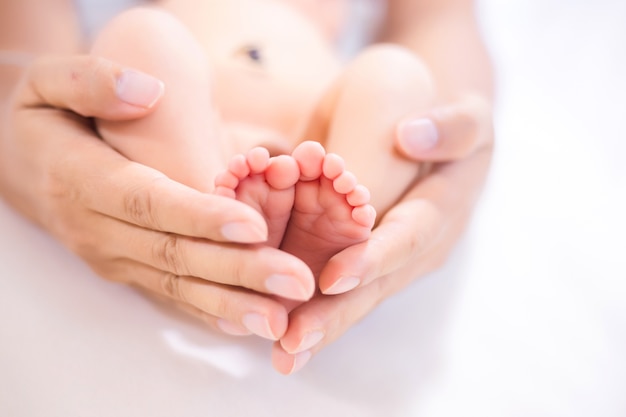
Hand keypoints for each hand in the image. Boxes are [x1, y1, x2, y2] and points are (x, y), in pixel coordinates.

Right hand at [0, 55, 317, 340]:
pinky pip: (169, 295)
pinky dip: (209, 313)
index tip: (254, 226)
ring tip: (282, 319)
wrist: (19, 163)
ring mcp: (112, 256)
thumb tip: (146, 92)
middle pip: (174, 253)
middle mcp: (97, 228)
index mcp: (81, 178)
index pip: (146, 200)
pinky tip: (249, 325)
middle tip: (295, 283)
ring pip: (176, 284)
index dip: (200, 216)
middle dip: (238, 271)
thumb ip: (91, 80)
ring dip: (232, 303)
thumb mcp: (46, 82)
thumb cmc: (45, 115)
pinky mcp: (126, 268)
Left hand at [271, 95, 494, 373]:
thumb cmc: (439, 114)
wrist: (422, 124)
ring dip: (317, 324)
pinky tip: (276, 332)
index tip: (333, 279)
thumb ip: (448, 127)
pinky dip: (307, 308)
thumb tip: (413, 135)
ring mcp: (392, 257)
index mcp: (441, 209)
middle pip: (377, 284)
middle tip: (294, 343)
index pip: (408, 238)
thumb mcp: (460, 113)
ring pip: (354, 295)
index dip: (373, 259)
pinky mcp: (364, 257)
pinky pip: (337, 286)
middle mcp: (418, 246)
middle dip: (336, 314)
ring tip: (282, 354)